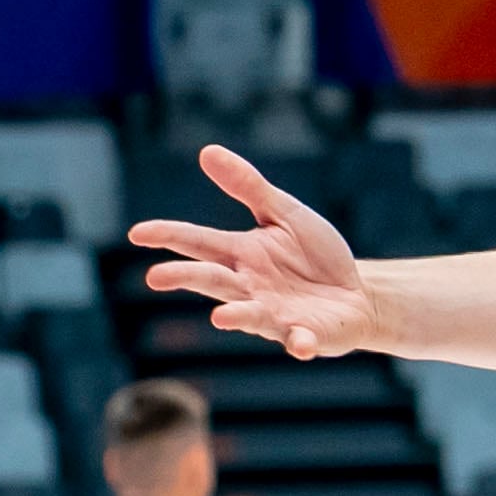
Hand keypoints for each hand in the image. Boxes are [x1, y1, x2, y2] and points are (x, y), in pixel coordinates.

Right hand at [129, 146, 378, 360]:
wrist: (357, 293)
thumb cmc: (314, 256)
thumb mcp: (283, 213)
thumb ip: (248, 187)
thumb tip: (207, 151)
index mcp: (241, 255)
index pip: (198, 242)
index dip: (169, 236)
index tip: (138, 233)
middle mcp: (250, 287)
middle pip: (213, 280)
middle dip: (186, 278)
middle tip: (155, 277)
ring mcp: (275, 314)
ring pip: (250, 315)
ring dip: (237, 317)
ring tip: (221, 318)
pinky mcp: (306, 335)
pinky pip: (300, 340)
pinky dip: (300, 342)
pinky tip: (301, 343)